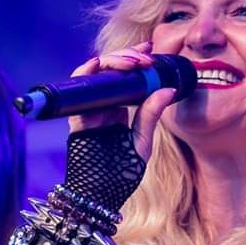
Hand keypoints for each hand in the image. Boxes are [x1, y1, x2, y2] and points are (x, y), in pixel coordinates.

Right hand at [67, 41, 177, 162]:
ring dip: (112, 61)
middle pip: (110, 71)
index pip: (125, 77)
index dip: (134, 59)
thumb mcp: (142, 141)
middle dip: (127, 56)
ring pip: (95, 73)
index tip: (151, 49)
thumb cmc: (121, 174)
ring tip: (132, 61)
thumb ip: (151, 115)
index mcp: (118, 109)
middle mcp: (102, 105)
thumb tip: (169, 89)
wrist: (101, 194)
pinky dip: (86, 72)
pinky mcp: (77, 116)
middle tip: (146, 55)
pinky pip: (77, 88)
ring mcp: (89, 109)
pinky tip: (100, 64)